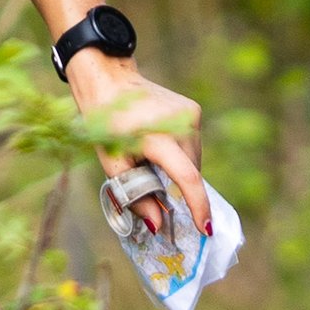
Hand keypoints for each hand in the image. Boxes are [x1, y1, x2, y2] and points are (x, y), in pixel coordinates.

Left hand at [65, 54, 211, 235]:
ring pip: (194, 158)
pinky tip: (159, 142)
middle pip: (191, 171)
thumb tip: (158, 225)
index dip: (197, 206)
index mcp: (157, 138)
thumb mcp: (113, 165)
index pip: (186, 177)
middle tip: (157, 188)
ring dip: (180, 169)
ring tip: (153, 158)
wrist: (108, 80)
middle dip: (179, 188)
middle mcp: (180, 124)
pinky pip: (193, 143)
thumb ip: (137, 196)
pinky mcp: (193, 108)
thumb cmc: (105, 125)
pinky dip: (181, 152)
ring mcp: (190, 114)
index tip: (204, 229)